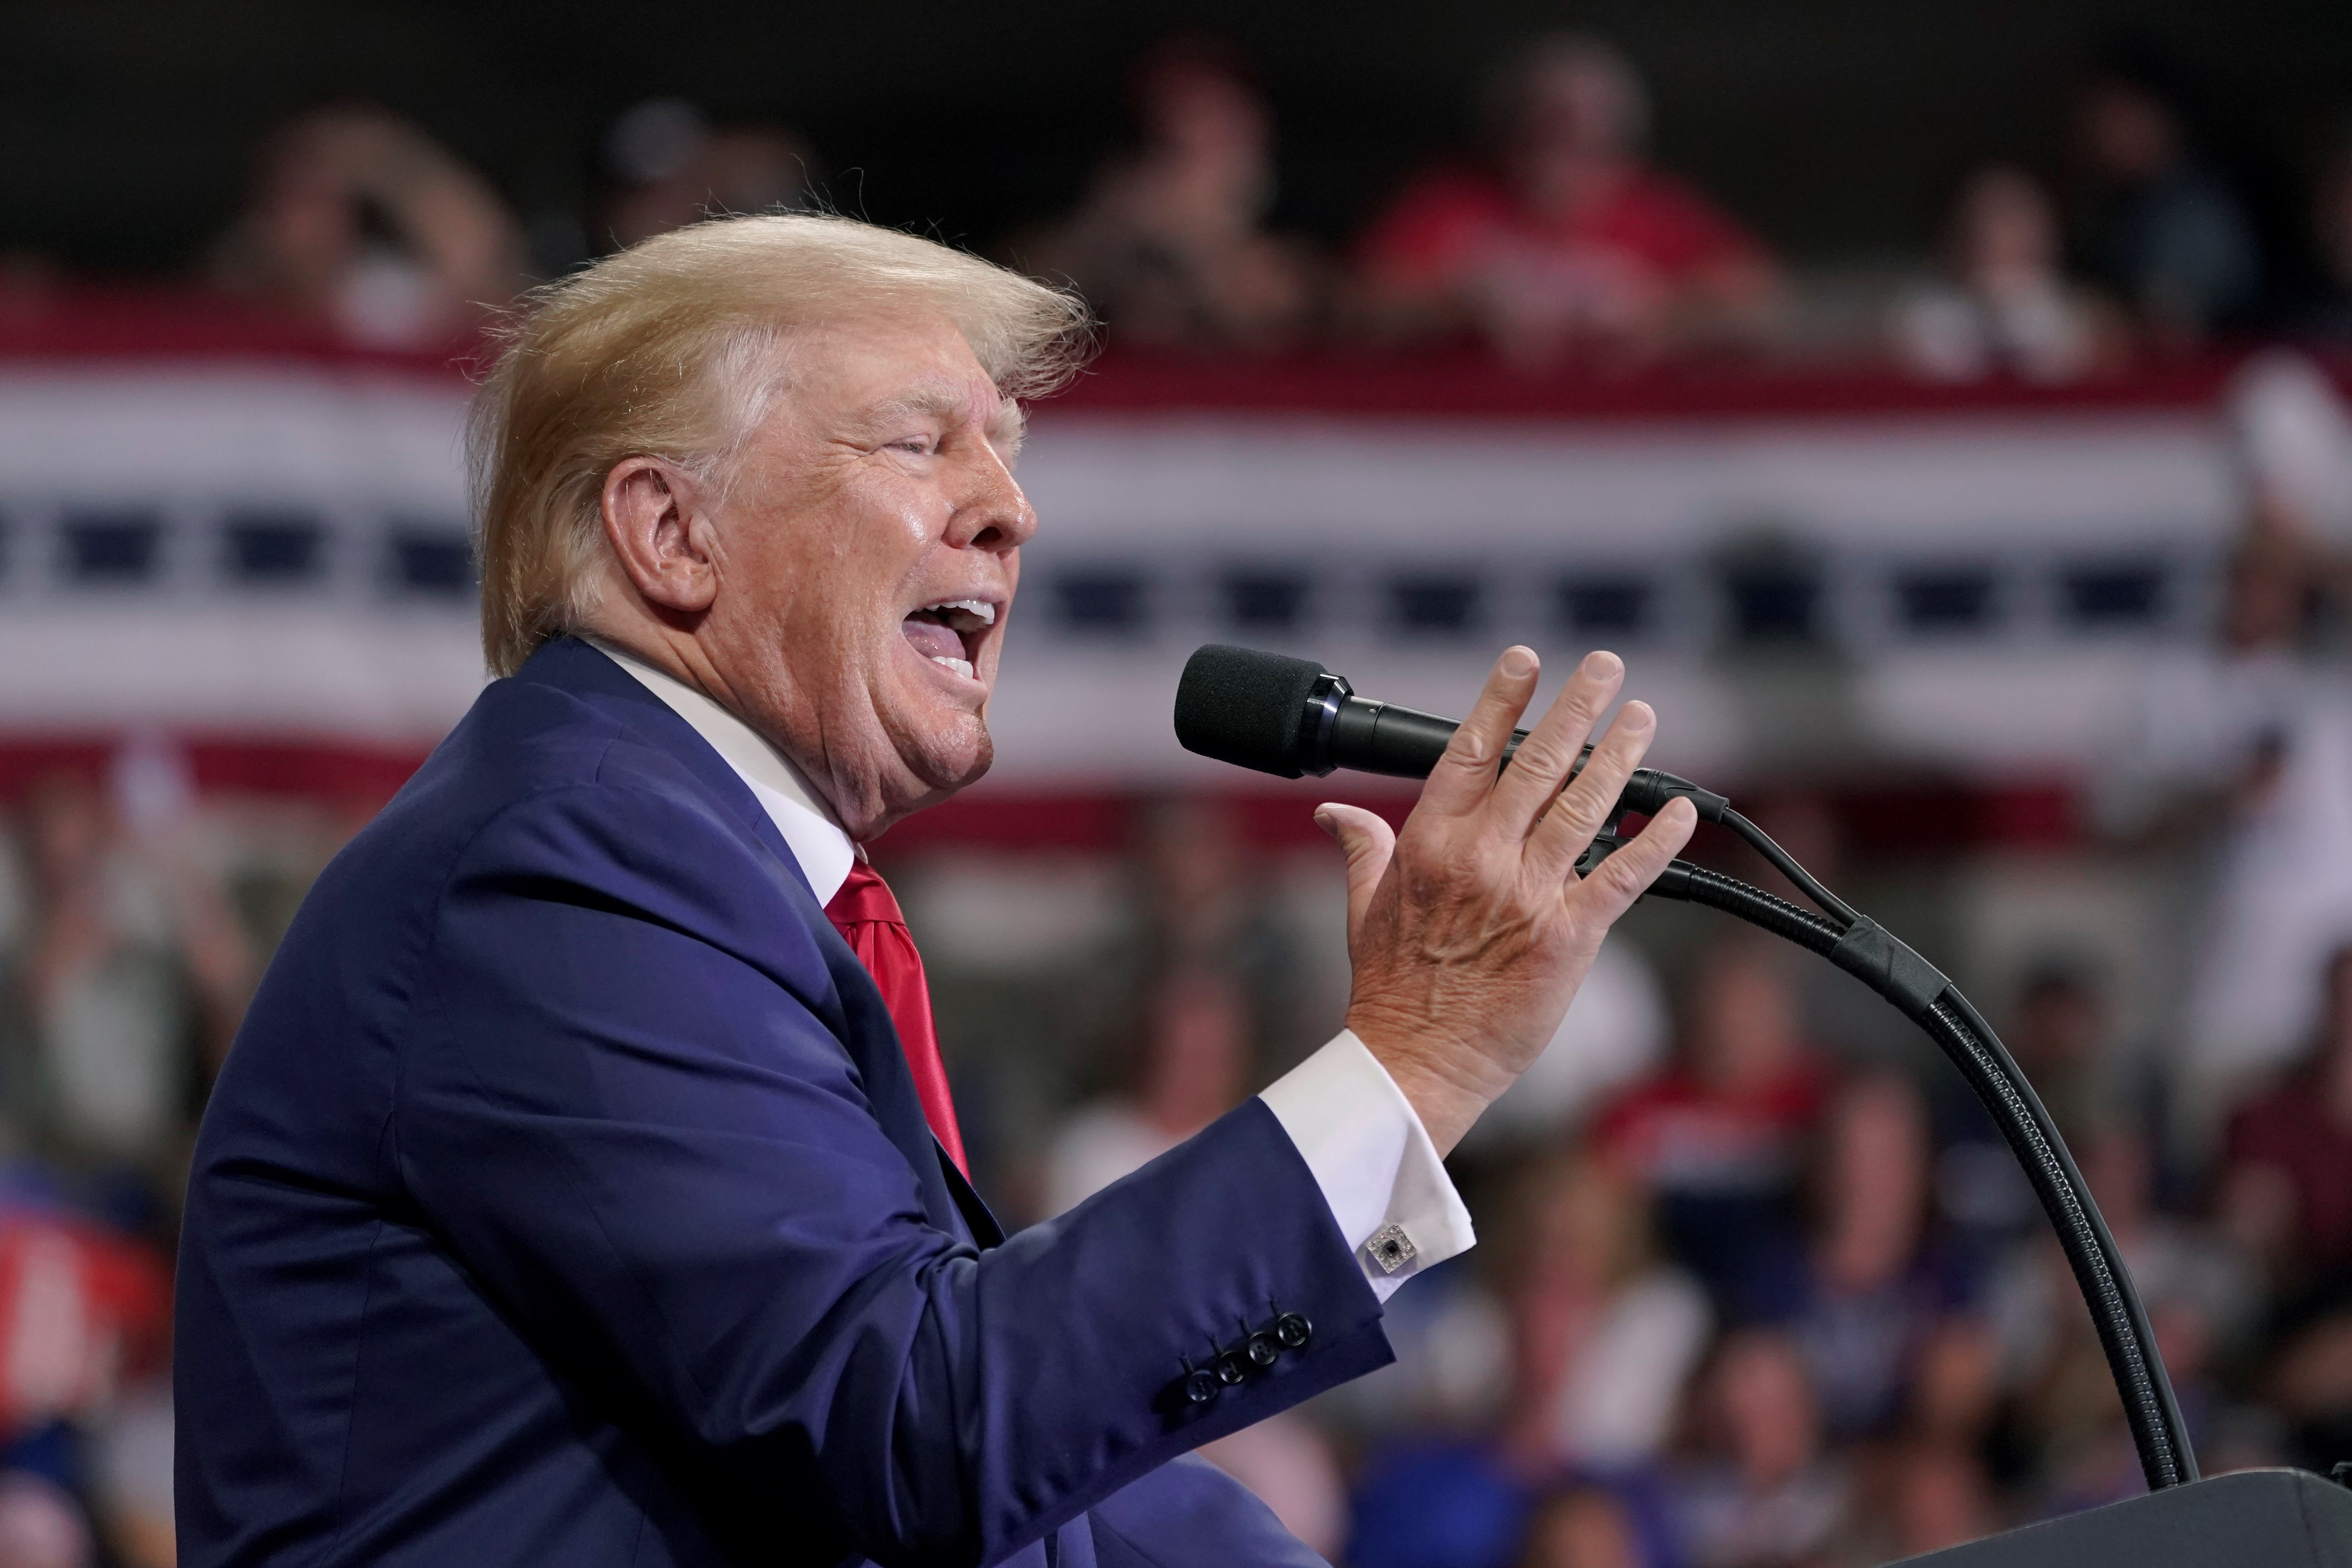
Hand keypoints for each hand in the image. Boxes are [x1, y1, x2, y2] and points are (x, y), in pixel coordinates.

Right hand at [1316, 647, 1696, 1153]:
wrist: (1417, 1062)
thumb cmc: (1392, 991)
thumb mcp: (1363, 909)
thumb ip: (1363, 849)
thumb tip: (1336, 812)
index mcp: (1430, 844)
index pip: (1471, 752)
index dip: (1502, 701)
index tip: (1526, 661)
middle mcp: (1481, 859)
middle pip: (1537, 764)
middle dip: (1577, 709)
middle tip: (1606, 667)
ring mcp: (1527, 896)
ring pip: (1583, 807)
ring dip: (1618, 756)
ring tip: (1642, 715)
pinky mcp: (1566, 937)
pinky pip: (1621, 877)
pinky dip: (1654, 840)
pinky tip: (1677, 808)